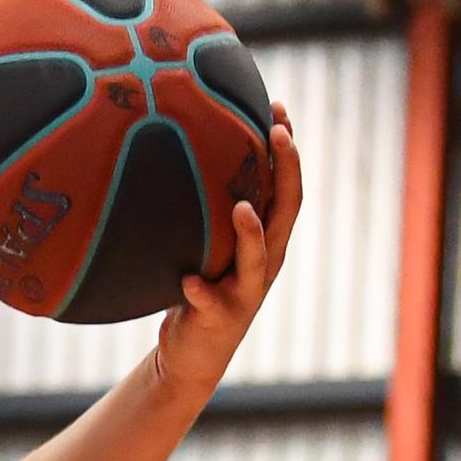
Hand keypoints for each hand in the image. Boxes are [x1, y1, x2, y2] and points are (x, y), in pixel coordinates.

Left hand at [153, 101, 303, 395]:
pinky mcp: (220, 319)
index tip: (279, 107)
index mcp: (265, 240)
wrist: (191, 353)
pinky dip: (201, 291)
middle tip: (277, 132)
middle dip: (286, 171)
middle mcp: (265, 262)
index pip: (284, 187)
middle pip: (286, 212)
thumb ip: (202, 209)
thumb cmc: (196, 288)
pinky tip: (188, 280)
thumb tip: (172, 150)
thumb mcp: (204, 245)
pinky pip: (211, 303)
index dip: (287, 149)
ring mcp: (246, 292)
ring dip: (252, 233)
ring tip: (241, 207)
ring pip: (258, 259)